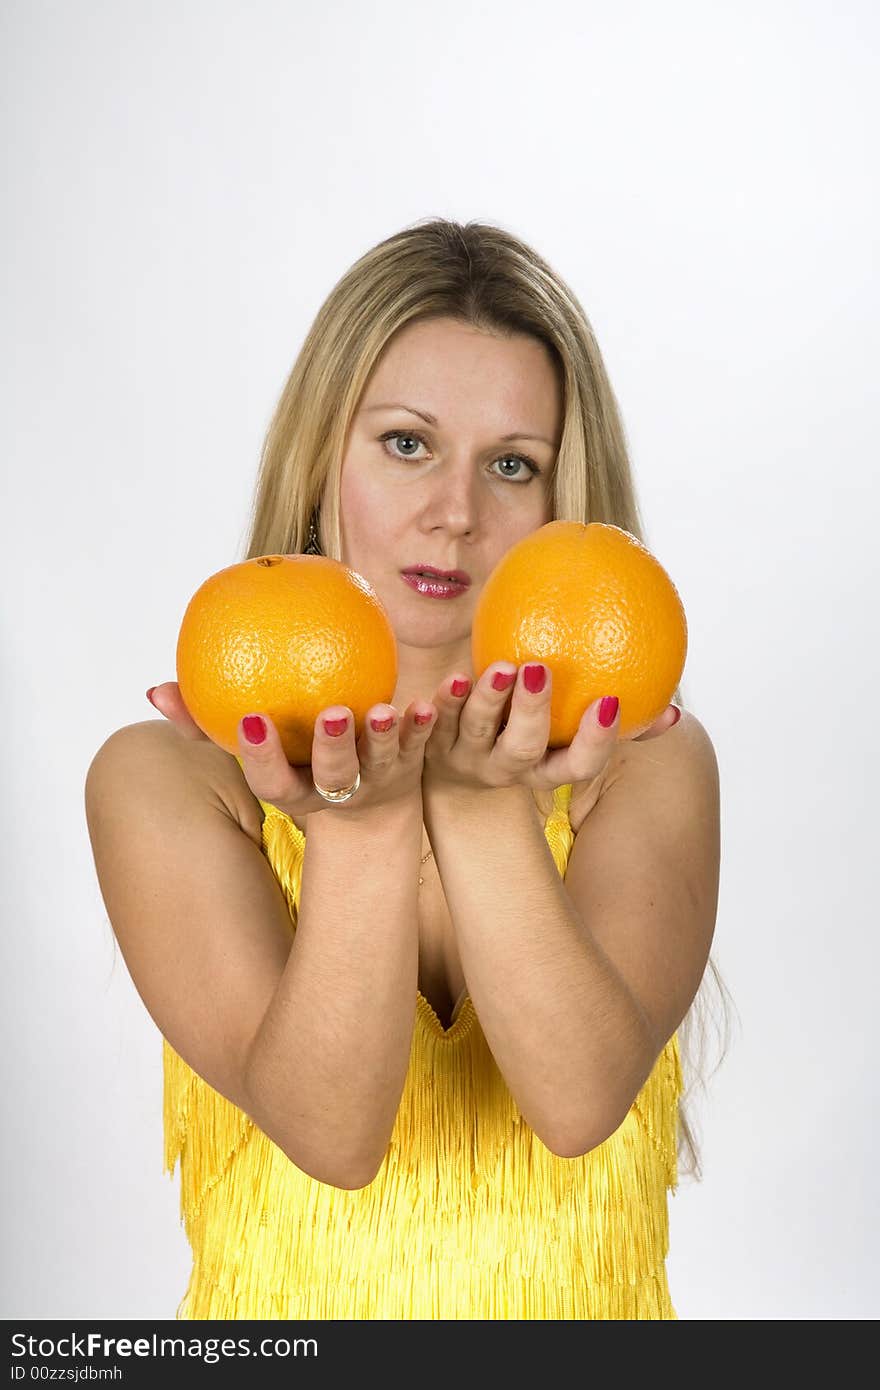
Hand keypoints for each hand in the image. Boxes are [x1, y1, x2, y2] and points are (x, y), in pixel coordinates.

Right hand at [146, 682, 436, 819]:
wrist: (366, 802)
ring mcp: (377, 780)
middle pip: (334, 777)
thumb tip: (156, 690)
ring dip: (390, 737)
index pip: (272, 782)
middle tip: (335, 714)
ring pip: (385, 762)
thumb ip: (202, 721)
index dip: (260, 757)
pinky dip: (430, 719)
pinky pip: (425, 739)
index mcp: (295, 791)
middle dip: (334, 749)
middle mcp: (337, 792)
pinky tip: (439, 693)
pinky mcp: (413, 763)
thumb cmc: (291, 759)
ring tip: (390, 710)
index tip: (250, 720)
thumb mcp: (252, 748)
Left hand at [421, 661, 680, 796]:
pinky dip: (442, 702)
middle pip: (523, 749)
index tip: (609, 702)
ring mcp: (468, 756)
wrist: (454, 777)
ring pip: (477, 730)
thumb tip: (674, 711)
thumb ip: (619, 724)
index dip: (595, 741)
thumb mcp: (568, 739)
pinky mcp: (431, 741)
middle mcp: (508, 768)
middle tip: (540, 671)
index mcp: (546, 769)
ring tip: (500, 666)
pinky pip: (433, 721)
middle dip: (532, 714)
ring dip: (487, 699)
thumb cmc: (531, 740)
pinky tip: (453, 676)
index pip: (578, 766)